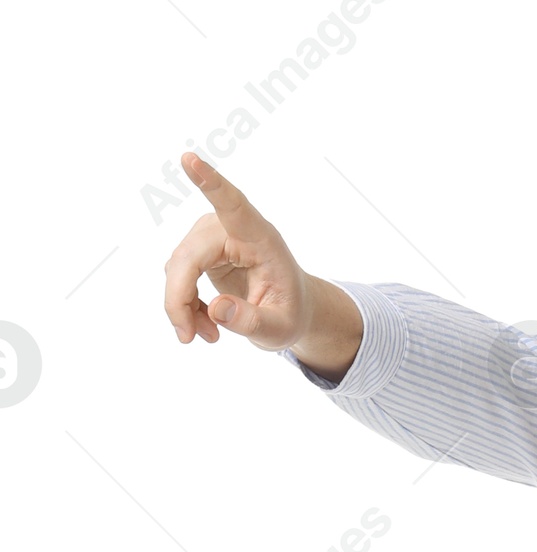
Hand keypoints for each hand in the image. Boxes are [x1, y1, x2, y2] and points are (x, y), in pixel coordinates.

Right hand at [162, 154, 361, 374]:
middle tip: (187, 338)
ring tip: (209, 337)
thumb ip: (253, 321)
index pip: (234, 205)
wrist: (288, 308)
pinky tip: (205, 325)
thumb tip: (217, 310)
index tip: (188, 159)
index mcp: (261, 238)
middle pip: (187, 256)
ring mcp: (211, 237)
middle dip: (179, 299)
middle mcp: (232, 230)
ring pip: (176, 268)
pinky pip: (177, 276)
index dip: (210, 184)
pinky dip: (184, 305)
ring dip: (183, 307)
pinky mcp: (199, 250)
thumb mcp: (281, 328)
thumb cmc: (289, 312)